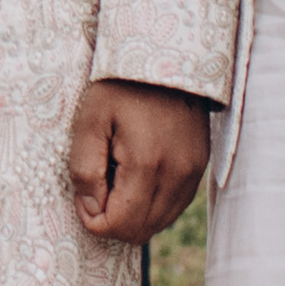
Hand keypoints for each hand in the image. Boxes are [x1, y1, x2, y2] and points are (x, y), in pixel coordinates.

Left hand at [68, 79, 213, 246]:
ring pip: (161, 222)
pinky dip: (153, 204)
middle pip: (142, 230)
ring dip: (134, 214)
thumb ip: (85, 169)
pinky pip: (175, 205)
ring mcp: (193, 171)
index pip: (121, 224)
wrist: (165, 55)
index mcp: (146, 164)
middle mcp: (177, 174)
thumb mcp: (89, 121)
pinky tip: (137, 178)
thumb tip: (91, 208)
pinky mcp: (201, 165)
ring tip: (117, 178)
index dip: (94, 221)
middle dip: (113, 221)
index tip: (83, 197)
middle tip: (97, 188)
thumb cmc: (120, 85)